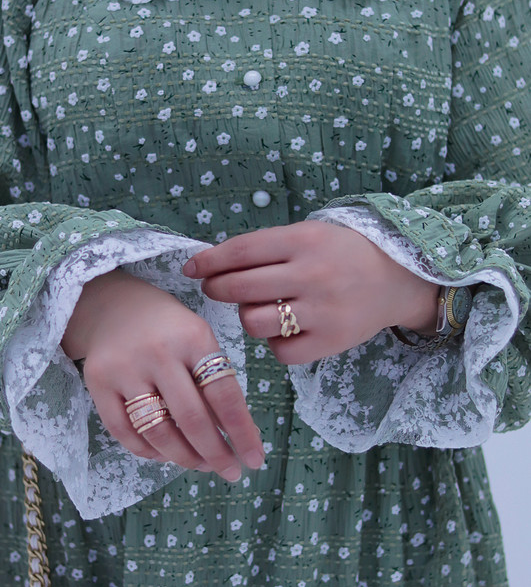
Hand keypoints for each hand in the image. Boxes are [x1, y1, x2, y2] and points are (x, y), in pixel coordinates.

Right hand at [62, 269, 263, 478]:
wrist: (112, 304)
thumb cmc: (168, 327)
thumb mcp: (198, 339)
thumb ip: (214, 380)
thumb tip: (235, 436)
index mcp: (193, 337)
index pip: (224, 395)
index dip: (242, 433)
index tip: (255, 460)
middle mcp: (159, 352)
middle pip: (192, 418)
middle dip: (216, 453)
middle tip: (230, 472)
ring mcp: (125, 368)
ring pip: (158, 431)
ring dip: (184, 457)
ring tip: (201, 465)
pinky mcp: (98, 382)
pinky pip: (124, 432)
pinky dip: (147, 451)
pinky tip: (165, 455)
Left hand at [183, 221, 438, 363]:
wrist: (396, 279)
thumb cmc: (340, 254)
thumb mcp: (308, 235)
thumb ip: (266, 248)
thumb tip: (212, 264)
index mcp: (303, 241)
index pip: (241, 251)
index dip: (209, 261)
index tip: (191, 268)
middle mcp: (311, 274)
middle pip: (240, 288)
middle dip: (217, 289)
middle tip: (215, 288)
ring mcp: (322, 311)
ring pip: (255, 322)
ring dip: (248, 316)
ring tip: (260, 308)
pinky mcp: (330, 341)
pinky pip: (281, 352)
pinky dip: (275, 343)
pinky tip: (285, 330)